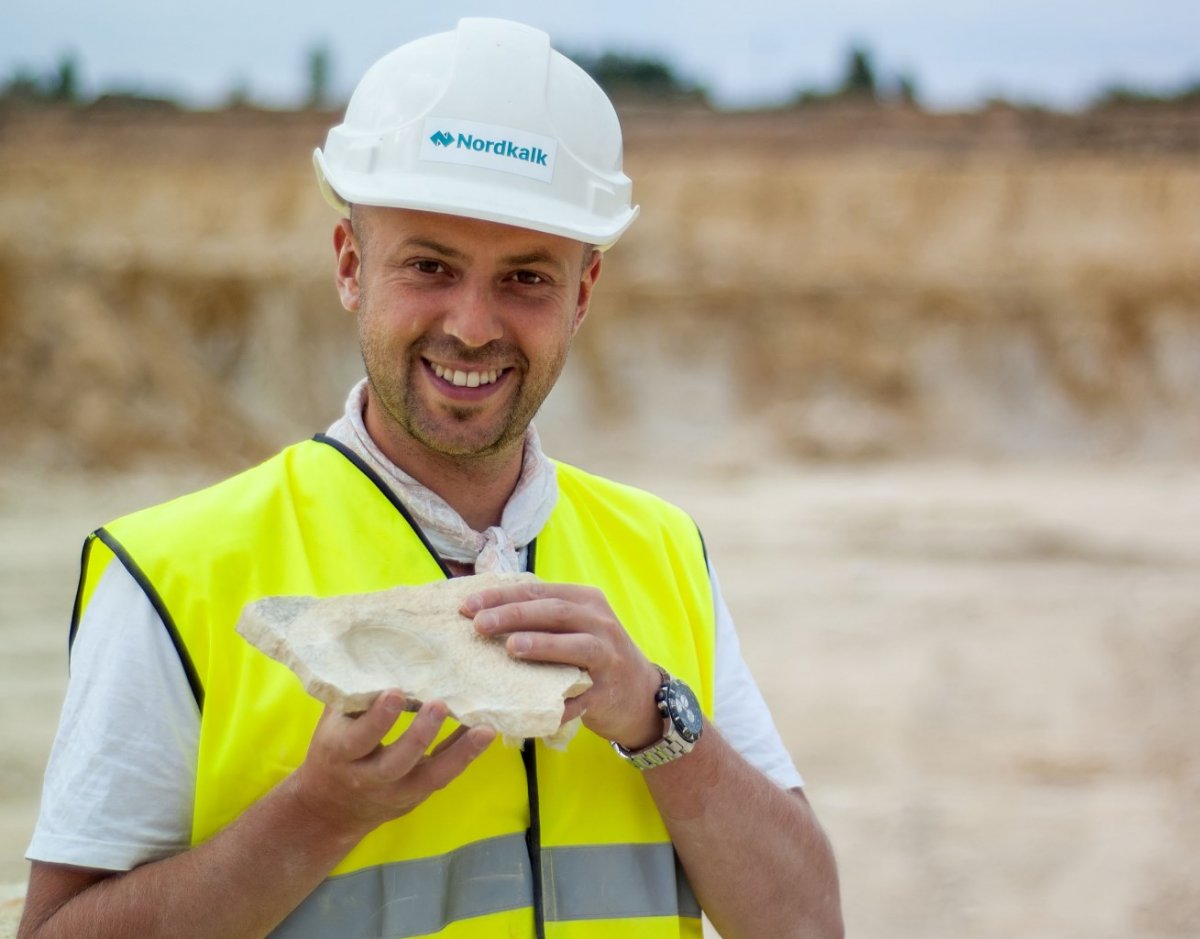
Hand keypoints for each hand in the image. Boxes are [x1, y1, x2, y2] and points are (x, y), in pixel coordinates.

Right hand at [290, 691, 494, 839]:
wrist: (332, 807)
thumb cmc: (335, 747)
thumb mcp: (333, 723)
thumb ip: (354, 695)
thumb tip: (378, 649)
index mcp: (341, 752)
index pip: (360, 738)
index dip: (379, 718)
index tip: (397, 693)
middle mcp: (368, 776)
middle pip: (396, 763)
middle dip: (419, 736)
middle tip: (439, 705)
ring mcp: (395, 791)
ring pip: (430, 776)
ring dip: (459, 752)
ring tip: (483, 729)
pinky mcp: (416, 796)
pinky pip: (444, 775)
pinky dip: (464, 754)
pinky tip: (485, 733)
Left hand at [462, 582, 663, 748]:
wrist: (640, 694)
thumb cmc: (594, 653)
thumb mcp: (576, 624)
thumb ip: (541, 616)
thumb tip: (483, 612)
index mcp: (585, 600)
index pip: (537, 591)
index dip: (501, 596)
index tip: (467, 606)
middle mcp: (599, 623)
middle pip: (554, 612)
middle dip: (514, 615)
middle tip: (479, 625)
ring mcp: (608, 657)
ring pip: (577, 646)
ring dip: (543, 645)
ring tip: (512, 647)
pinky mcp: (608, 692)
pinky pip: (580, 697)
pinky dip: (557, 702)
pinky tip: (529, 706)